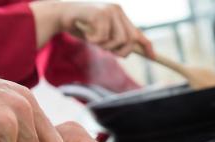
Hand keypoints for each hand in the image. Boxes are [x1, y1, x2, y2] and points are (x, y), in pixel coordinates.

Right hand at [30, 1, 154, 57]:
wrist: (61, 15)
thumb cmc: (81, 26)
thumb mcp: (101, 36)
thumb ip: (114, 41)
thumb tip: (129, 53)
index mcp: (120, 15)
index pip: (137, 32)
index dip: (146, 45)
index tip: (153, 57)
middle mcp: (117, 10)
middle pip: (130, 40)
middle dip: (120, 51)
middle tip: (106, 50)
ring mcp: (109, 10)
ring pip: (118, 40)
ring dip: (105, 47)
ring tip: (94, 40)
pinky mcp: (100, 13)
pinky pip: (103, 38)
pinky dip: (93, 41)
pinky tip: (86, 33)